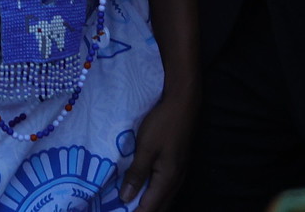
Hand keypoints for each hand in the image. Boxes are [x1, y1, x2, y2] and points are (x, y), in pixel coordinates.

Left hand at [120, 89, 194, 209]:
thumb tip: (125, 199)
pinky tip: (142, 190)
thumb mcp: (145, 148)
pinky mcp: (177, 166)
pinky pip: (164, 189)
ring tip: (128, 204)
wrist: (183, 104)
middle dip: (142, 211)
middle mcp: (176, 181)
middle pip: (159, 207)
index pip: (150, 208)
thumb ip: (136, 174)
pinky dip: (153, 194)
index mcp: (167, 180)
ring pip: (163, 198)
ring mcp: (178, 174)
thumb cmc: (163, 124)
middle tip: (120, 210)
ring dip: (148, 204)